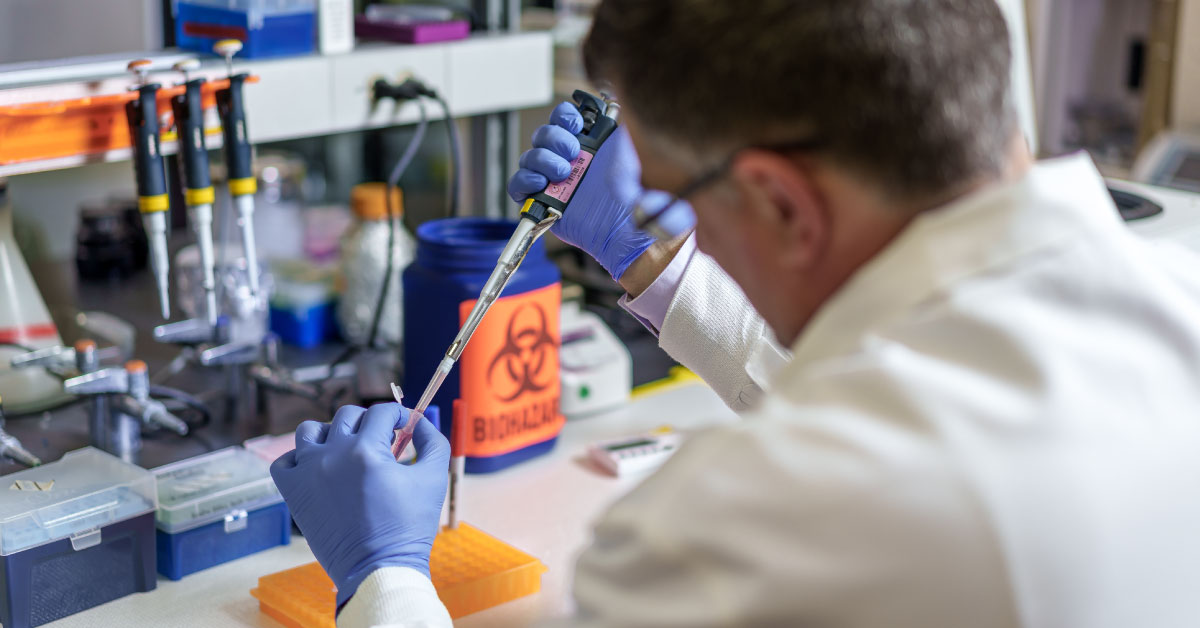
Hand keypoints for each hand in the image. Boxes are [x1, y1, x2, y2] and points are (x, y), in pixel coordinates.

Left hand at [270, 404, 449, 608]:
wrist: (378, 568)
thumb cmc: (409, 527)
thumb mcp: (434, 478)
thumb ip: (432, 441)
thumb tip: (419, 421)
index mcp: (367, 451)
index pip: (381, 413)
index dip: (398, 414)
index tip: (404, 425)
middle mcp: (333, 455)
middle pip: (348, 416)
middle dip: (369, 422)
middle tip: (382, 441)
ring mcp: (308, 473)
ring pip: (310, 431)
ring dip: (330, 432)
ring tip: (346, 449)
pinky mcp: (294, 493)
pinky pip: (284, 462)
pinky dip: (299, 459)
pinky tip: (319, 468)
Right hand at [508, 101, 656, 279]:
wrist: (623, 223)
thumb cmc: (630, 189)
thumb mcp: (628, 147)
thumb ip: (616, 123)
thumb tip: (610, 97)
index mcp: (584, 143)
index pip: (561, 118)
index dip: (564, 117)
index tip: (576, 125)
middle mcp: (566, 159)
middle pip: (542, 134)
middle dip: (555, 139)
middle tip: (574, 153)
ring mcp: (552, 180)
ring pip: (528, 156)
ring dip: (544, 160)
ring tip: (564, 173)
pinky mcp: (540, 201)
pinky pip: (517, 184)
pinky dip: (525, 180)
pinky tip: (541, 183)